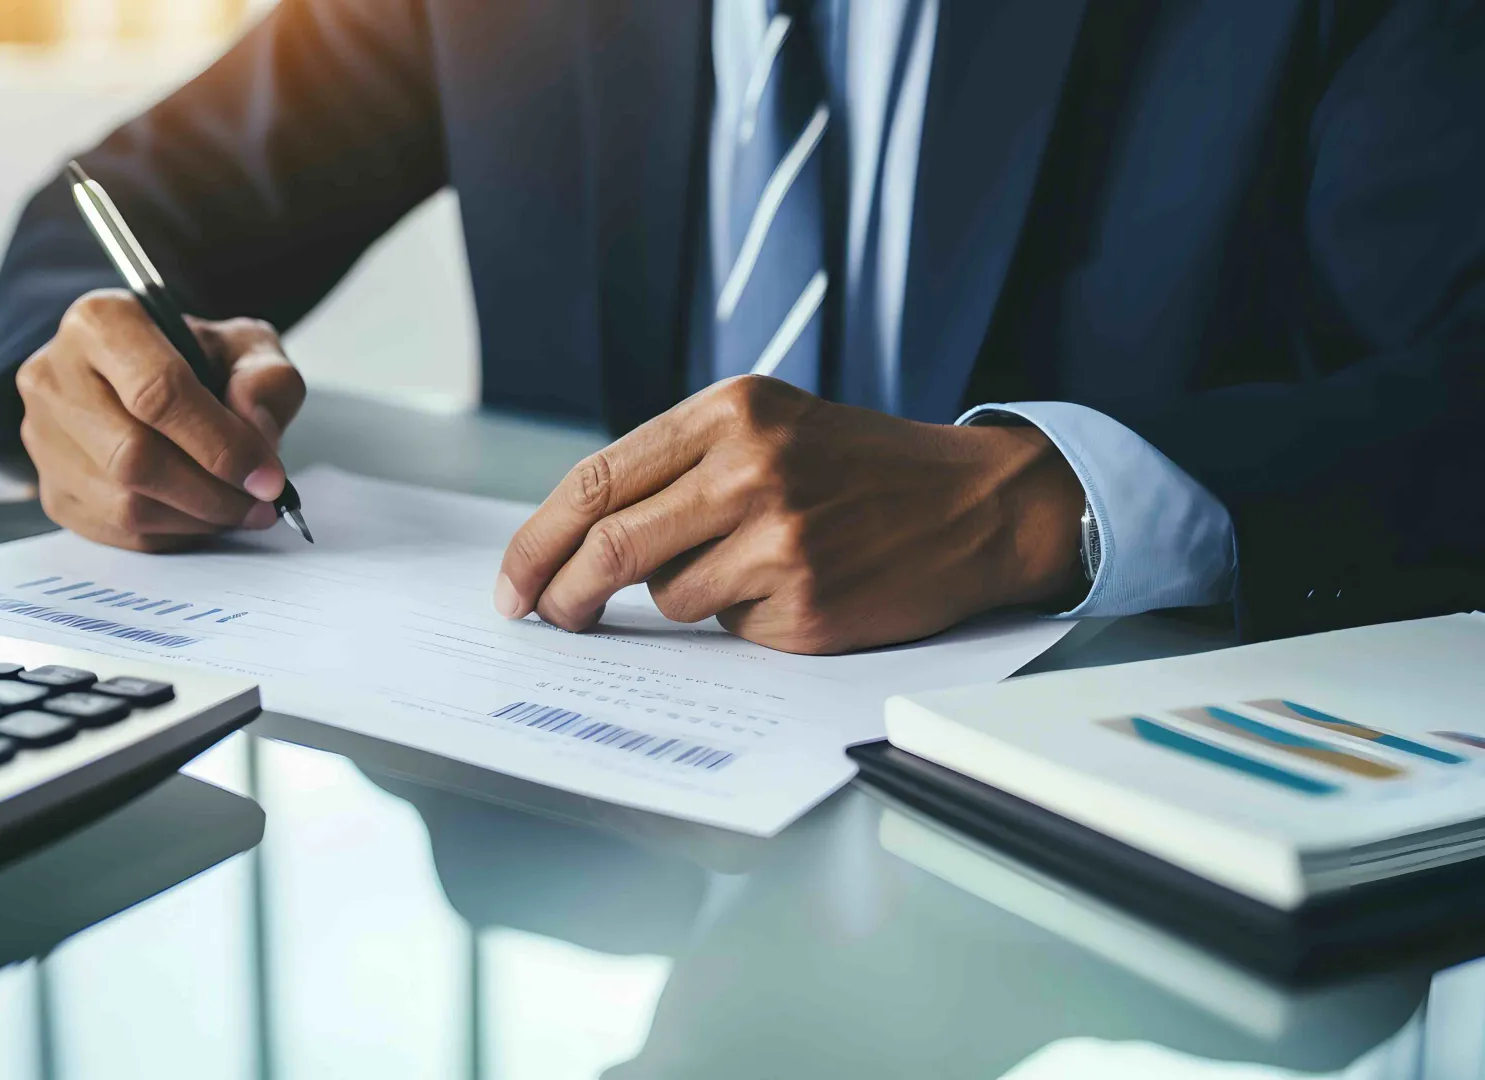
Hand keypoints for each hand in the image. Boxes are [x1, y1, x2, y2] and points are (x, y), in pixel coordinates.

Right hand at [16, 289, 305, 551]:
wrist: (145, 374)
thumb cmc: (196, 357)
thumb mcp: (245, 346)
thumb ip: (264, 380)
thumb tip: (255, 434)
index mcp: (101, 322)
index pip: (158, 393)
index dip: (221, 445)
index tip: (268, 477)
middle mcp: (55, 376)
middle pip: (133, 457)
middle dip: (210, 493)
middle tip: (260, 504)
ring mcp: (43, 436)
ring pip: (122, 503)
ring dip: (195, 519)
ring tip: (239, 509)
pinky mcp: (51, 487)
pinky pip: (115, 530)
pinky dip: (171, 534)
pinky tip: (202, 516)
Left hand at [493, 376, 1083, 653]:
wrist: (974, 503)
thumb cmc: (857, 467)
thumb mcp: (768, 425)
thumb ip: (677, 465)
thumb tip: (572, 539)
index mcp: (728, 412)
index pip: (595, 481)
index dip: (536, 541)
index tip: (511, 584)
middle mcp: (751, 467)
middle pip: (610, 546)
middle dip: (563, 593)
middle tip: (547, 618)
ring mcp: (781, 539)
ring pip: (669, 597)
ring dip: (689, 595)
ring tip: (757, 564)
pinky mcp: (808, 604)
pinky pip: (730, 629)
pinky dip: (745, 619)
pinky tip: (798, 588)